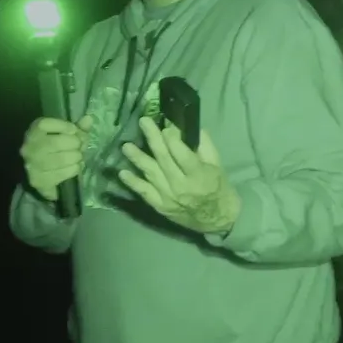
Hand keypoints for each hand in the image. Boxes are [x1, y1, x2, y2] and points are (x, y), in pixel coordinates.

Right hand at [19, 115, 92, 201]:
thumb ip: (77, 127)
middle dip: (75, 144)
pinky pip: (62, 174)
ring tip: (79, 157)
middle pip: (55, 143)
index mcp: (34, 132)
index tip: (74, 130)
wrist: (39, 170)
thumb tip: (89, 118)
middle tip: (80, 146)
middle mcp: (29, 148)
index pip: (44, 124)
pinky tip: (76, 166)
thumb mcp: (63, 134)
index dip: (63, 125)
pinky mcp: (38, 181)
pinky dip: (74, 169)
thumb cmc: (54, 147)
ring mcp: (32, 165)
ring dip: (76, 158)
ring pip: (60, 159)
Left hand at [119, 117, 240, 234]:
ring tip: (126, 146)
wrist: (216, 220)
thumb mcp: (218, 166)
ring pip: (151, 173)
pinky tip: (122, 173)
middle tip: (143, 122)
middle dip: (153, 138)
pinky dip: (133, 183)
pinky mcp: (160, 206)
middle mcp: (181, 186)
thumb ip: (205, 146)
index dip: (172, 137)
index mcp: (198, 174)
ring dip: (138, 158)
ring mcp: (168, 197)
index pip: (181, 153)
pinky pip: (144, 192)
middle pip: (164, 159)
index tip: (166, 126)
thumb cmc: (219, 189)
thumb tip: (190, 127)